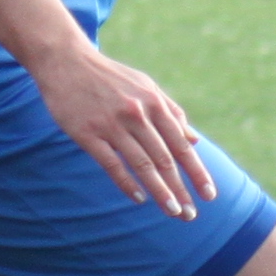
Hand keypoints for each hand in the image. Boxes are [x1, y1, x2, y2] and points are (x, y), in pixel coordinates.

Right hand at [33, 40, 214, 219]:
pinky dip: (126, 183)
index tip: (209, 195)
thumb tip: (194, 140)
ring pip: (142, 164)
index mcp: (154, 103)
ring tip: (173, 211)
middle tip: (191, 214)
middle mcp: (137, 114)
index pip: (182, 145)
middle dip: (180, 189)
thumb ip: (171, 112)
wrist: (66, 61)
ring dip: (159, 191)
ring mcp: (111, 124)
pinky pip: (111, 164)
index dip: (197, 172)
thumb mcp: (146, 86)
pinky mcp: (87, 133)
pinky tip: (139, 198)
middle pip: (164, 159)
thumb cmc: (110, 77)